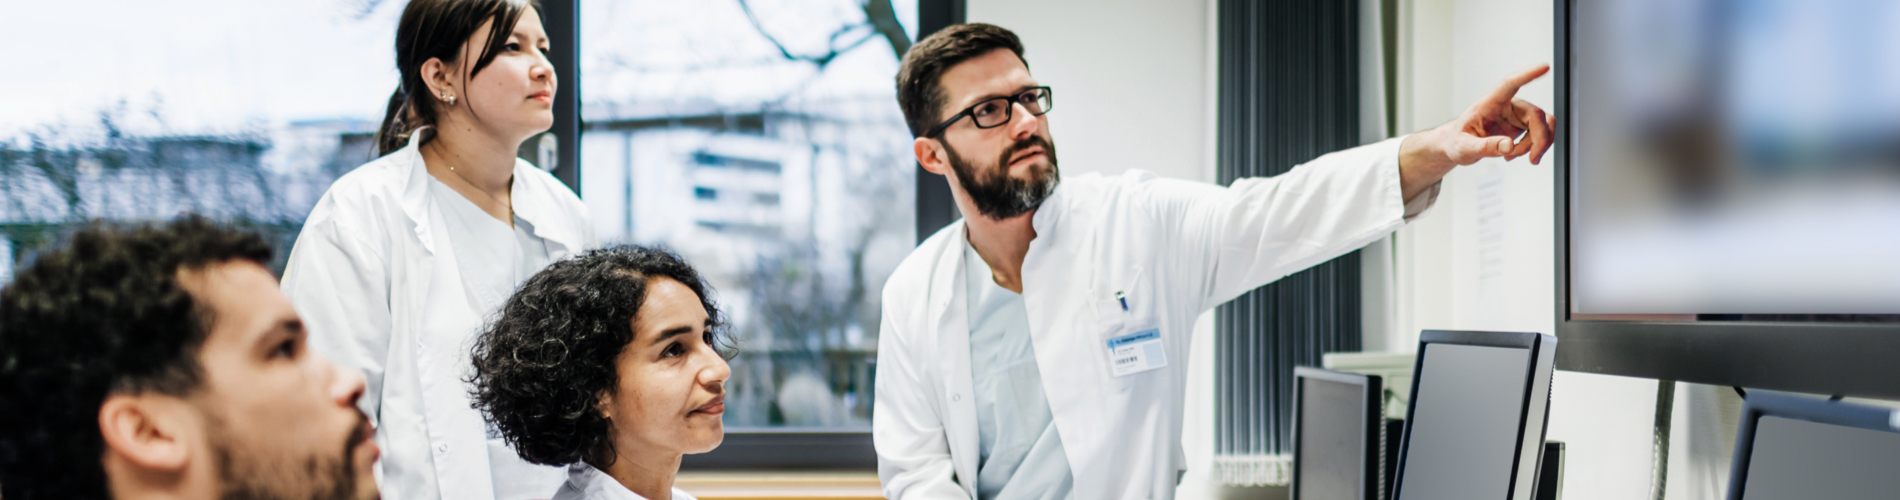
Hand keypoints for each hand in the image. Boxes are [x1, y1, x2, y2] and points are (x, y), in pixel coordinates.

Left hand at [1399, 64, 1555, 199]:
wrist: (1458, 145)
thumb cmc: (1457, 141)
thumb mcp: (1463, 148)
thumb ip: (1484, 147)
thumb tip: (1508, 146)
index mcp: (1489, 103)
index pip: (1510, 84)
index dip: (1527, 75)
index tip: (1544, 67)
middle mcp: (1507, 105)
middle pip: (1536, 114)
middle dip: (1539, 139)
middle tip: (1531, 159)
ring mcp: (1517, 114)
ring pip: (1543, 124)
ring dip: (1537, 144)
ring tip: (1513, 156)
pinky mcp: (1522, 124)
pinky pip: (1540, 133)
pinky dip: (1533, 147)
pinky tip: (1513, 154)